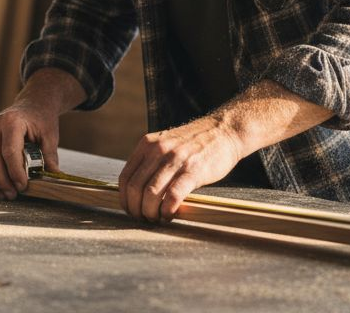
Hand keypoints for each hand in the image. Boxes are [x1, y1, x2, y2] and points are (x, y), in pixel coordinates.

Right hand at [0, 100, 59, 200]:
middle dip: (2, 181)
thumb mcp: (50, 136)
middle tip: (12, 195)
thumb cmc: (41, 120)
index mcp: (12, 121)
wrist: (32, 105)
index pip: (10, 151)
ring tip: (3, 195)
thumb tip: (53, 177)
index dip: (15, 172)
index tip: (23, 186)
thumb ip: (49, 156)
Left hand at [118, 115, 244, 222]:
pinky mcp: (193, 171)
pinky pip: (172, 196)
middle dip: (136, 209)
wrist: (224, 131)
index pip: (125, 177)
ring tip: (156, 218)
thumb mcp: (165, 143)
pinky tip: (170, 214)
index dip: (125, 199)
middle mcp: (158, 150)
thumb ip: (150, 161)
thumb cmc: (195, 143)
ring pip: (150, 194)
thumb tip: (136, 190)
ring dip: (150, 212)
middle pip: (135, 188)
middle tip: (143, 218)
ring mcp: (175, 159)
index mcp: (147, 144)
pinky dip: (167, 210)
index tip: (130, 209)